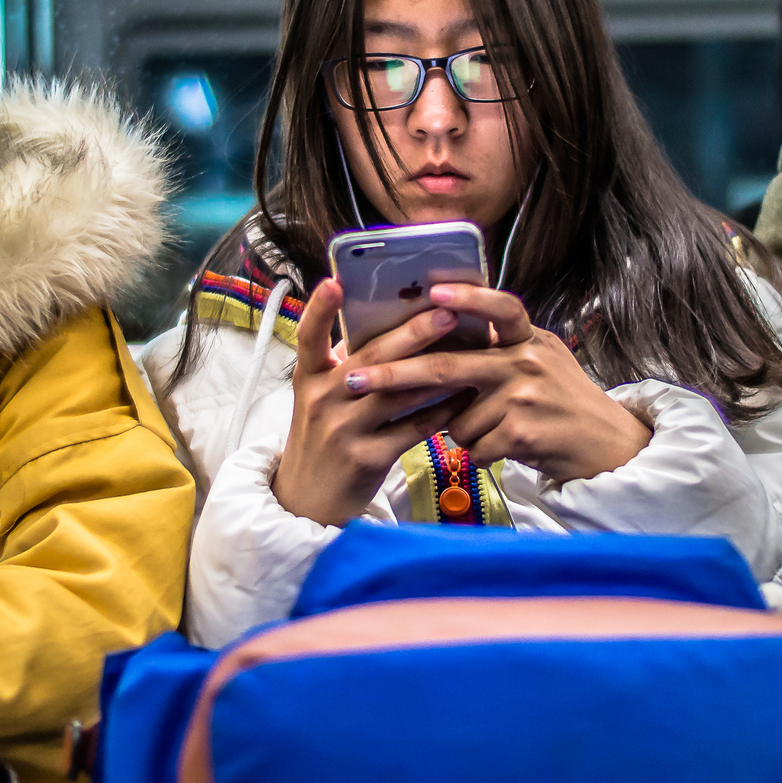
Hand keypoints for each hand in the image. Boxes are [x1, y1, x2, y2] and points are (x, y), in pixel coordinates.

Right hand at [272, 279, 475, 526]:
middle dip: (413, 334)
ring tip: (473, 349)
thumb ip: (347, 363)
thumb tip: (389, 322)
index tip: (334, 281)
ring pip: (399, 393)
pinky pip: (414, 427)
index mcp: (310, 377)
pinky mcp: (367, 457)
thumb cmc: (324, 436)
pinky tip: (465, 397)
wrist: (308, 501)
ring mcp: (344, 429)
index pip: (308, 336)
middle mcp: (323, 399)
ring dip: (439, 370)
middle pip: (372, 360)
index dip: (319, 308)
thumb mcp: (322, 396)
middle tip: (448, 312)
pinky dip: (442, 411)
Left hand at [344, 284, 652, 482]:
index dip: (467, 296)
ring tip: (492, 428)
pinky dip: (477, 451)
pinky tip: (503, 447)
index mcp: (529, 337)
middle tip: (354, 379)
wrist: (606, 446)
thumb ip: (499, 345)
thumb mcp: (540, 358)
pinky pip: (472, 445)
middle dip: (394, 374)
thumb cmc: (560, 401)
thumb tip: (439, 326)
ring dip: (458, 430)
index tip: (433, 290)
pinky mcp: (523, 433)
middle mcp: (528, 361)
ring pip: (456, 418)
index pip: (500, 306)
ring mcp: (526, 397)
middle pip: (448, 366)